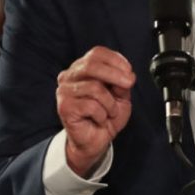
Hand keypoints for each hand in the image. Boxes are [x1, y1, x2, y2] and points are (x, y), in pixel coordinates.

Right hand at [56, 46, 134, 176]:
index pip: (97, 53)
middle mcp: (69, 76)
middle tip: (129, 83)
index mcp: (82, 68)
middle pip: (91, 65)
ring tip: (110, 112)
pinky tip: (100, 120)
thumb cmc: (106, 116)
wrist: (95, 141)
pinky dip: (102, 114)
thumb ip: (121, 83)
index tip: (129, 72)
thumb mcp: (120, 96)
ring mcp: (64, 91)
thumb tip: (126, 76)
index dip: (116, 60)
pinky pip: (91, 105)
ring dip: (110, 103)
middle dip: (115, 74)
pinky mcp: (64, 107)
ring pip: (94, 87)